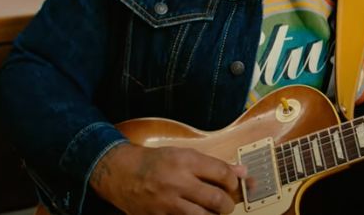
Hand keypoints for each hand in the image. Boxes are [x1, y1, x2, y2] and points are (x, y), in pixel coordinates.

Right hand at [90, 143, 247, 214]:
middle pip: (216, 199)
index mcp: (186, 161)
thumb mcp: (185, 154)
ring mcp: (167, 202)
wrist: (121, 173)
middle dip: (227, 205)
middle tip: (226, 205)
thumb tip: (242, 172)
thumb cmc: (156, 161)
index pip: (222, 173)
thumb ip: (214, 164)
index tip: (233, 185)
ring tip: (213, 213)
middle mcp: (177, 182)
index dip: (233, 182)